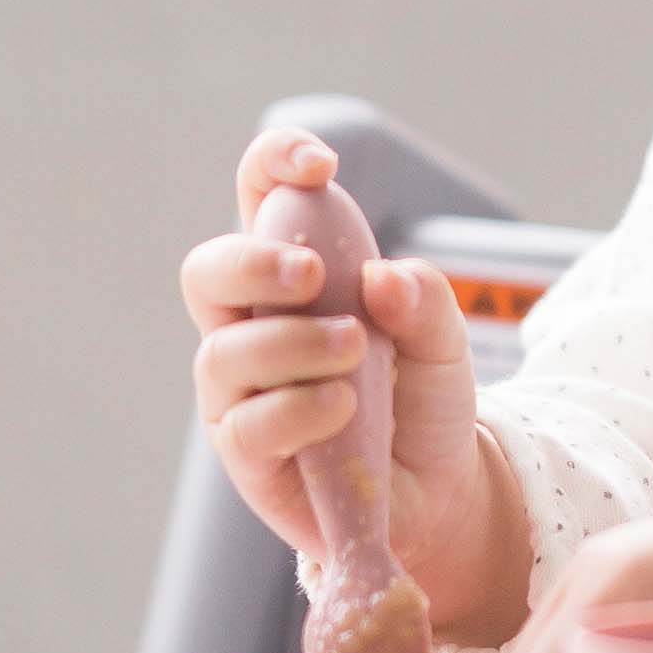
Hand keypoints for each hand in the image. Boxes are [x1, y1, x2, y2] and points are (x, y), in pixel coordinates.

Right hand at [179, 126, 491, 618]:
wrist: (440, 490)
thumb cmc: (424, 400)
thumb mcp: (446, 340)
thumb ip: (425, 300)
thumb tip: (382, 278)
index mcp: (297, 276)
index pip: (261, 196)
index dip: (273, 162)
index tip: (320, 164)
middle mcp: (253, 326)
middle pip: (206, 270)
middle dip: (252, 261)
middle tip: (313, 273)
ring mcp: (242, 392)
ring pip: (222, 351)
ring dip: (291, 344)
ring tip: (354, 351)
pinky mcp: (247, 456)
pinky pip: (245, 425)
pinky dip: (297, 408)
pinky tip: (343, 407)